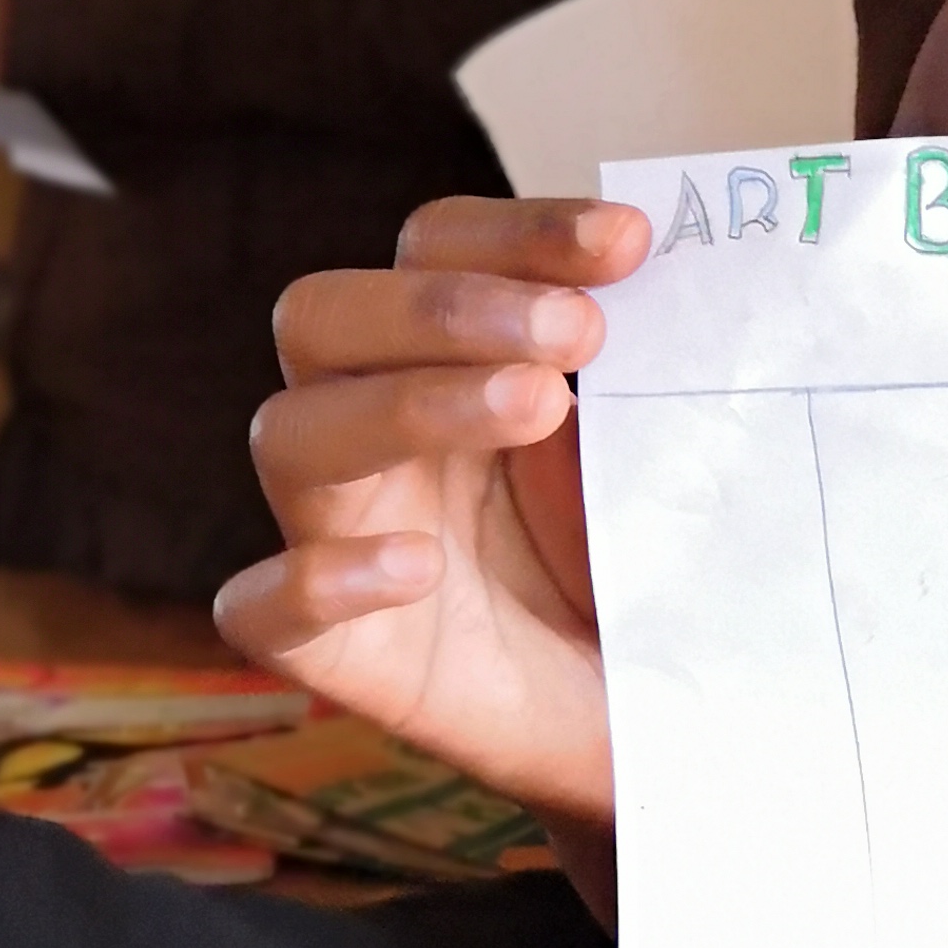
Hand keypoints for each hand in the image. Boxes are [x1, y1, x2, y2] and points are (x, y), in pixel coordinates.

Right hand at [218, 196, 646, 828]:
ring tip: (536, 407)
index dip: (516, 230)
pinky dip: (324, 576)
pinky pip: (262, 607)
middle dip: (444, 306)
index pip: (432, 247)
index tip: (628, 243)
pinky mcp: (335, 655)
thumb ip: (642, 358)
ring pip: (289, 435)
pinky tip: (419, 564)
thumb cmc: (637, 558)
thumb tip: (684, 259)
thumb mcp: (650, 444)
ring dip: (408, 402)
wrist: (653, 717)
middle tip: (577, 334)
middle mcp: (372, 431)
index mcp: (445, 357)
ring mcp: (335, 535)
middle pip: (322, 315)